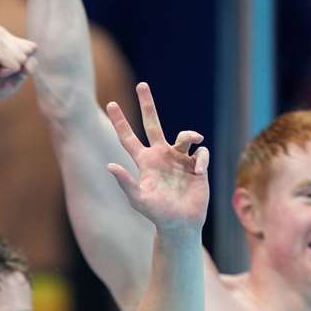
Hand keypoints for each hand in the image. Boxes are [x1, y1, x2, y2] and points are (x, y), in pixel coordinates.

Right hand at [0, 25, 36, 115]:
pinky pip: (15, 64)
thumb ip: (30, 63)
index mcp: (5, 35)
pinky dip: (6, 73)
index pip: (33, 48)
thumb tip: (30, 51)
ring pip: (22, 58)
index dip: (23, 66)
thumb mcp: (18, 75)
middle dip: (18, 67)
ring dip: (10, 71)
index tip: (4, 70)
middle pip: (30, 51)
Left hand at [105, 83, 209, 231]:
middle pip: (153, 124)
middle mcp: (161, 156)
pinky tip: (199, 172)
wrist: (181, 224)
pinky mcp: (197, 166)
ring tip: (195, 138)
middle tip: (141, 85)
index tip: (111, 104)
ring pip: (184, 136)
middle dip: (147, 105)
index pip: (129, 138)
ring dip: (189, 134)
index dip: (120, 122)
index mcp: (145, 161)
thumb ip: (125, 182)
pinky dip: (201, 159)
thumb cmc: (157, 214)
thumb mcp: (138, 199)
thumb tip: (109, 165)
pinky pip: (201, 153)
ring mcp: (179, 159)